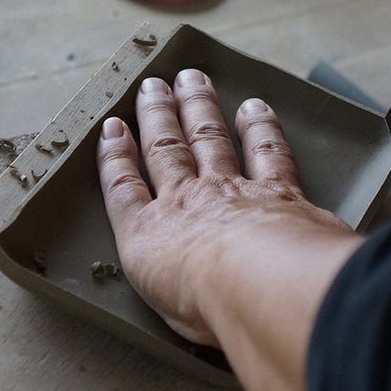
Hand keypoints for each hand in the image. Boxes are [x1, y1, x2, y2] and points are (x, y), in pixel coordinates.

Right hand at [96, 68, 354, 346]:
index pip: (124, 187)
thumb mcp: (170, 310)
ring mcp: (233, 189)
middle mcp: (188, 202)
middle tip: (152, 86)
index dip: (116, 156)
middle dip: (157, 115)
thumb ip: (175, 288)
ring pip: (210, 138)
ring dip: (199, 107)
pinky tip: (254, 107)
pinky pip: (266, 150)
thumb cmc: (208, 308)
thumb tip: (194, 293)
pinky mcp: (277, 189)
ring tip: (192, 80)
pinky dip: (260, 127)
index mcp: (150, 234)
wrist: (259, 284)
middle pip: (166, 148)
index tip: (113, 129)